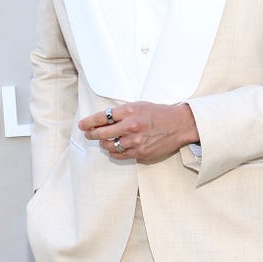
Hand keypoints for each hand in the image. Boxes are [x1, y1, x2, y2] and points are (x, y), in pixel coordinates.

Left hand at [78, 102, 198, 162]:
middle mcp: (131, 126)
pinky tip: (114, 148)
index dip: (88, 122)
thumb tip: (103, 119)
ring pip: (109, 146)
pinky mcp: (140, 153)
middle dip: (91, 134)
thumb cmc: (159, 113)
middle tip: (88, 134)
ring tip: (103, 141)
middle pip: (101, 133)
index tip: (82, 125)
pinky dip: (114, 152)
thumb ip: (122, 112)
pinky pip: (120, 155)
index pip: (101, 117)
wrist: (179, 125)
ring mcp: (135, 142)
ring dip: (103, 144)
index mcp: (129, 111)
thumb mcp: (139, 105)